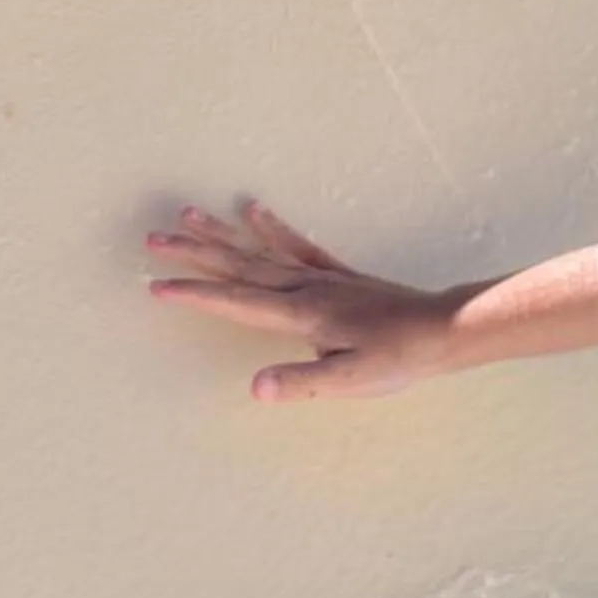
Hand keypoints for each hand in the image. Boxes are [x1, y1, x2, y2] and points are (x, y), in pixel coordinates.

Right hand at [145, 199, 467, 402]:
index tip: (156, 285)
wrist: (445, 329)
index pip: (237, 302)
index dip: (195, 294)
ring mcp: (322, 277)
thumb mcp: (350, 380)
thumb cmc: (399, 358)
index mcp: (302, 314)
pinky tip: (255, 209)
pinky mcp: (339, 275)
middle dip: (194, 254)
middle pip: (239, 266)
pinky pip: (297, 244)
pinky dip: (272, 227)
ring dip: (222, 234)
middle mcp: (306, 288)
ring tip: (188, 213)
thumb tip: (254, 388)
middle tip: (152, 238)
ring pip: (260, 250)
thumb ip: (303, 382)